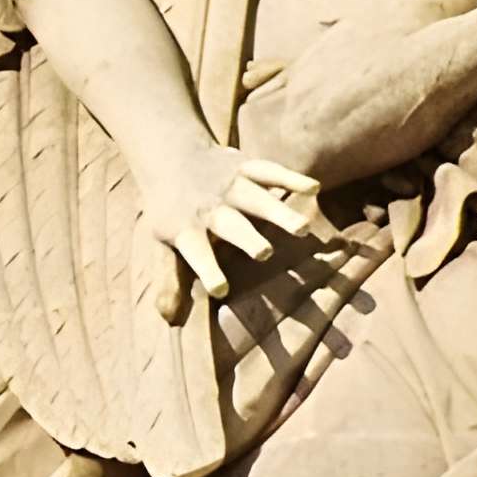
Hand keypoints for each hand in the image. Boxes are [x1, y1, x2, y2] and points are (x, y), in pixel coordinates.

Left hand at [140, 144, 328, 322]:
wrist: (169, 155)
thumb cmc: (173, 212)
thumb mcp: (163, 244)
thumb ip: (171, 280)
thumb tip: (170, 320)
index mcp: (186, 230)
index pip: (196, 253)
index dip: (207, 270)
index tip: (220, 290)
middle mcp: (210, 208)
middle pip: (230, 224)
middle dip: (246, 237)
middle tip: (264, 252)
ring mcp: (230, 186)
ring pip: (256, 199)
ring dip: (277, 212)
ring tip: (303, 229)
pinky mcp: (245, 167)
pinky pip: (269, 170)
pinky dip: (289, 177)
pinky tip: (312, 188)